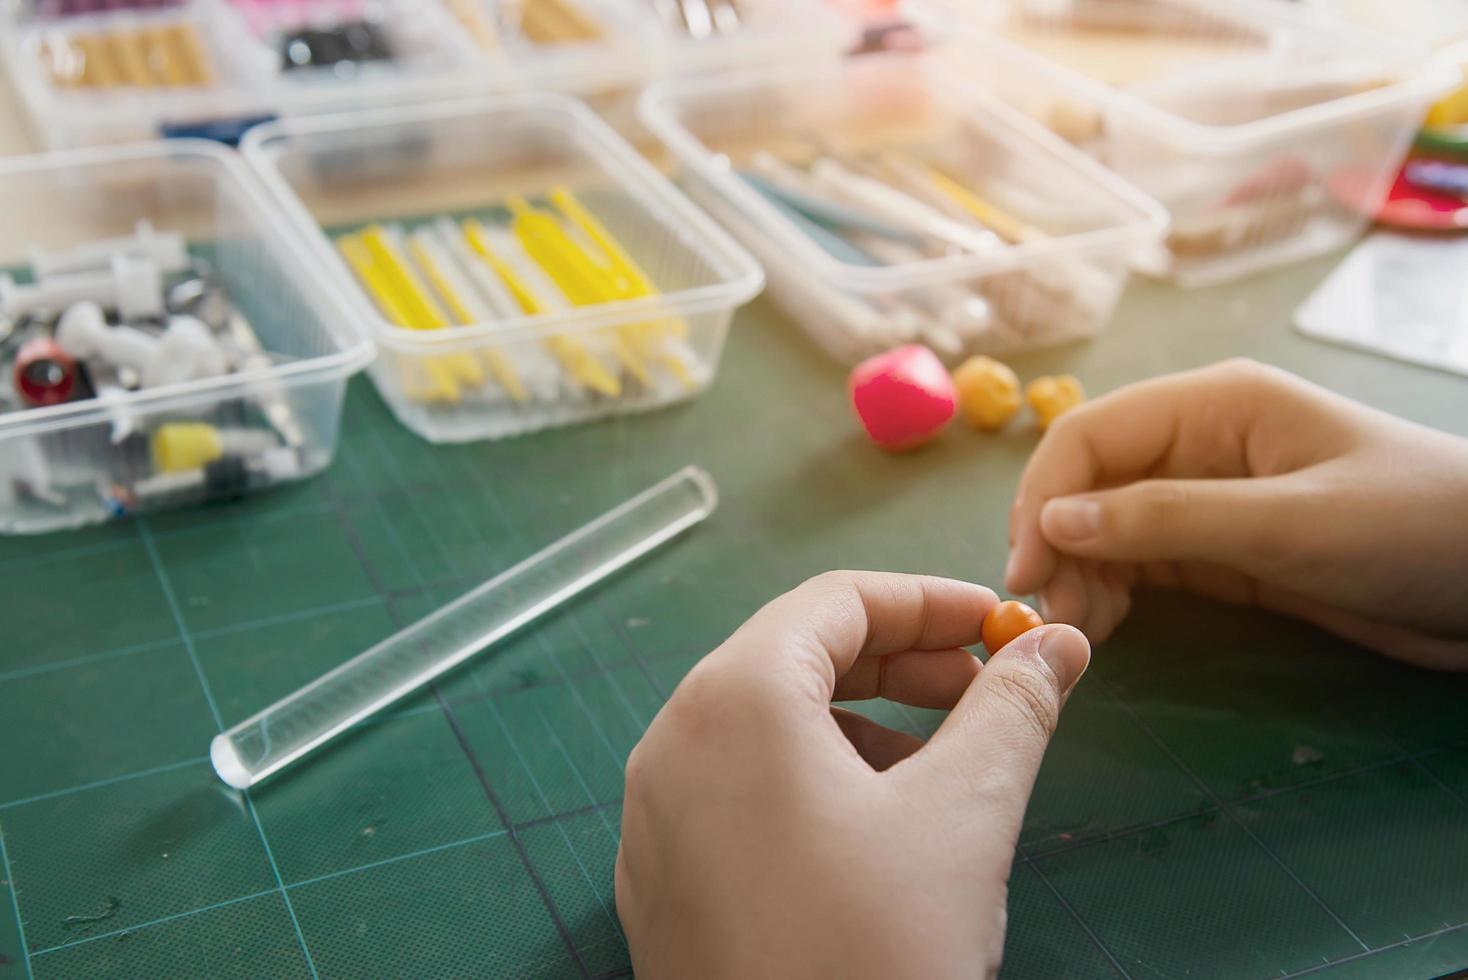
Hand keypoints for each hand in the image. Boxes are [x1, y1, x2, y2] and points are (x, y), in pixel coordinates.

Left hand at [616, 571, 1090, 979]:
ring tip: (939, 775)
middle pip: (794, 655)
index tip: (1003, 628)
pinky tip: (871, 837)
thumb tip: (1057, 643)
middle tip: (983, 693)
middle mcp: (673, 739)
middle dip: (899, 663)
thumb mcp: (964, 816)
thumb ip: (1012, 710)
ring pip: (765, 726)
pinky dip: (809, 782)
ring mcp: (655, 814)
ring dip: (860, 726)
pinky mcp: (659, 879)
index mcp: (734, 697)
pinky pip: (736, 790)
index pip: (836, 600)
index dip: (930, 601)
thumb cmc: (873, 948)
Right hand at [1006, 359, 1467, 669]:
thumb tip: (1052, 524)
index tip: (1025, 573)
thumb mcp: (1289, 524)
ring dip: (1079, 574)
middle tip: (1047, 617)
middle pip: (1089, 483)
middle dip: (1055, 543)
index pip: (1090, 435)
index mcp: (1214, 405)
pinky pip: (1142, 564)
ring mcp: (1209, 498)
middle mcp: (1198, 443)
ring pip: (1106, 529)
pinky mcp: (1224, 551)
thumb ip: (1167, 520)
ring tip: (1078, 630)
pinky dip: (1113, 593)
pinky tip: (1105, 626)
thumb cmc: (1413, 528)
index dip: (1043, 498)